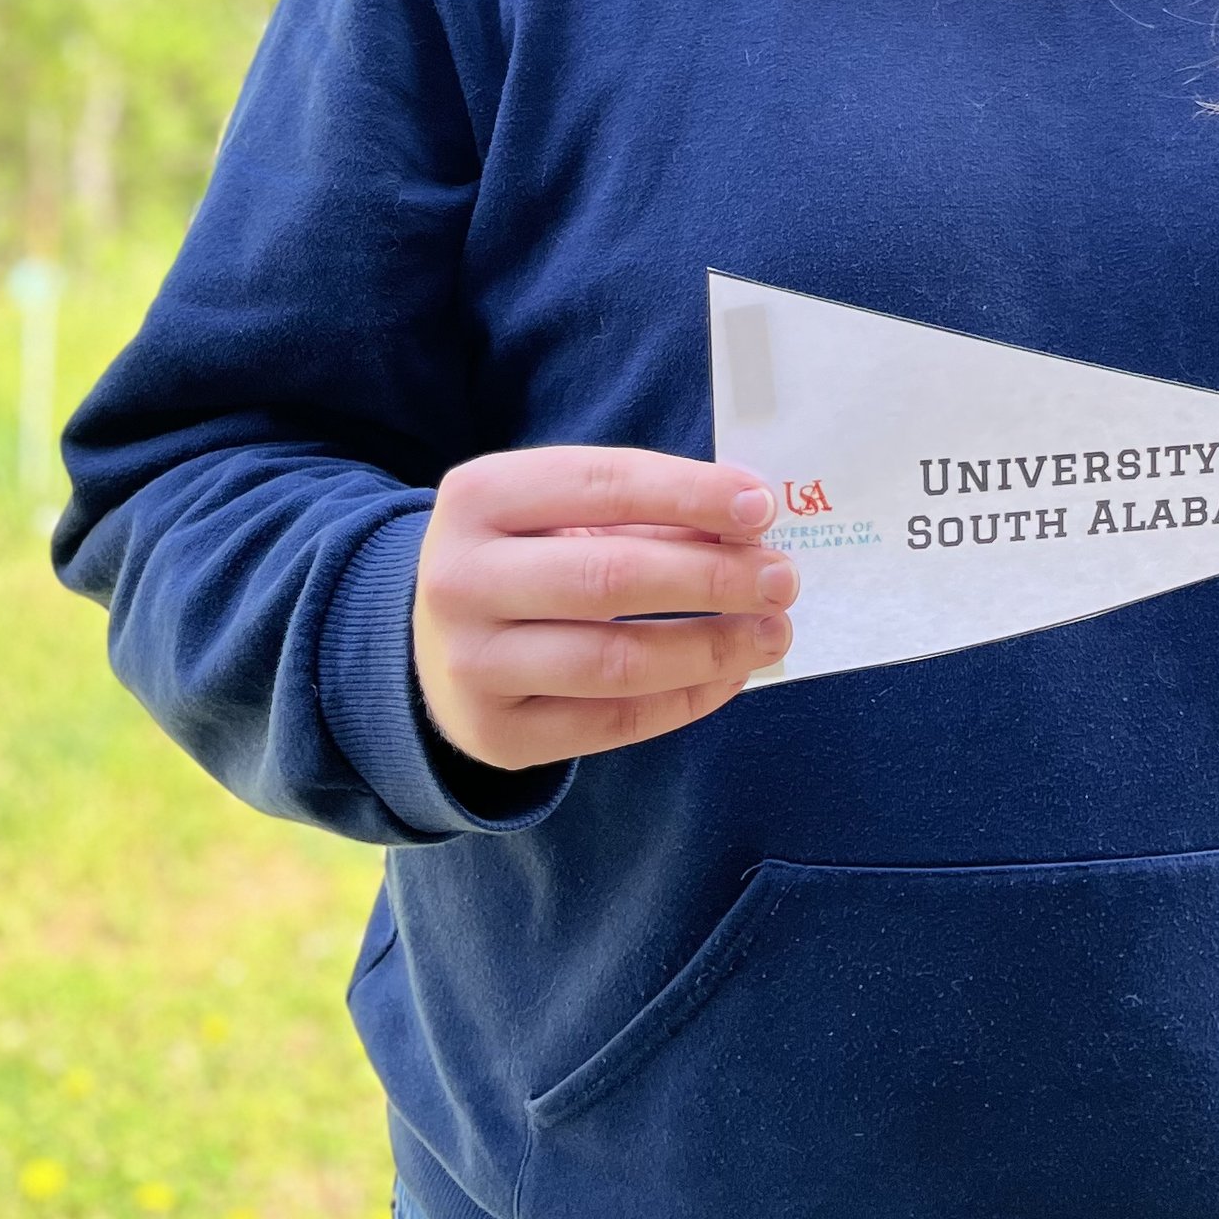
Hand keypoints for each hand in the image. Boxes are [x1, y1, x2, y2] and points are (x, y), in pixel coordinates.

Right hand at [412, 446, 794, 766]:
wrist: (436, 644)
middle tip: (782, 579)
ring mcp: (471, 664)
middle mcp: (460, 580)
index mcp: (479, 497)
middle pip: (611, 578)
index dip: (691, 494)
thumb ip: (647, 513)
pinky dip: (685, 700)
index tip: (763, 508)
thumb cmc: (526, 558)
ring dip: (711, 647)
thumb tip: (751, 520)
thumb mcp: (563, 514)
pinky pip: (611, 723)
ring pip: (615, 661)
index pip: (604, 483)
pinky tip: (731, 678)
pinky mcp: (497, 734)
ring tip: (772, 633)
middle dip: (713, 578)